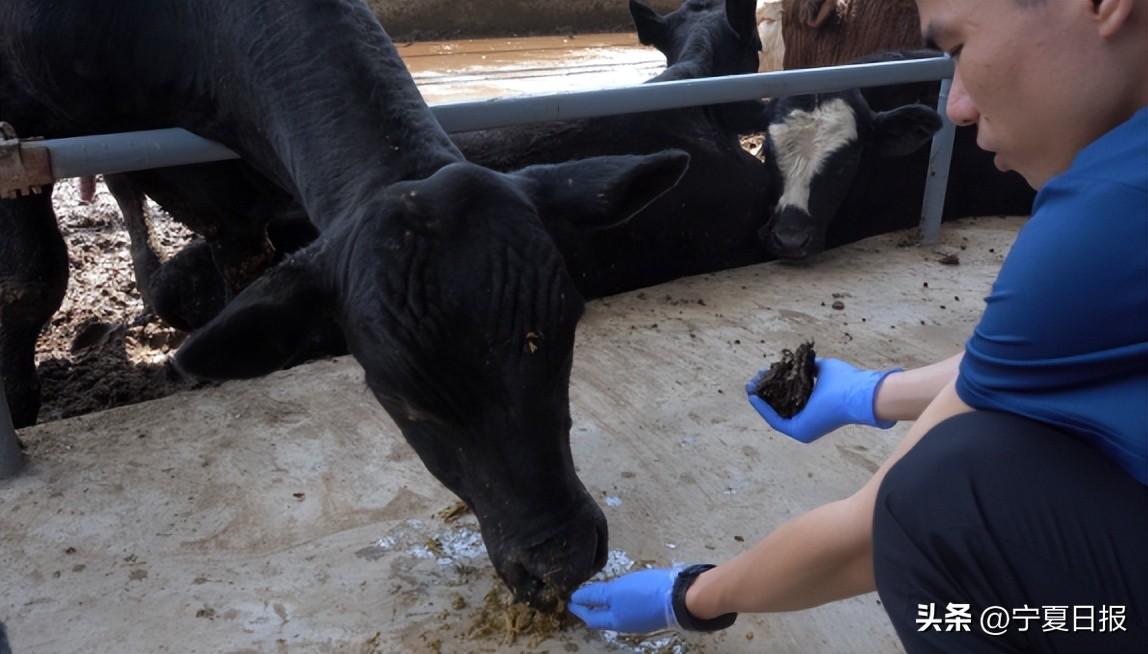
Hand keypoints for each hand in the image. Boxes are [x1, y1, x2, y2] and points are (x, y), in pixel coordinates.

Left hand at [567, 567, 678, 632]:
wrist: (681, 597)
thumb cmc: (644, 594)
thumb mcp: (616, 591)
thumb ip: (596, 595)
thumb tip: (576, 598)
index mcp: (615, 621)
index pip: (591, 618)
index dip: (579, 609)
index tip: (570, 600)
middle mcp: (626, 623)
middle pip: (604, 618)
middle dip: (592, 608)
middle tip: (582, 596)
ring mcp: (640, 618)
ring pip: (617, 612)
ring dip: (606, 604)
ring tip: (599, 592)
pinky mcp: (652, 610)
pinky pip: (629, 606)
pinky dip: (619, 601)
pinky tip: (621, 591)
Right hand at [746, 358, 899, 442]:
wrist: (857, 393)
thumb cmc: (846, 381)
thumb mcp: (824, 369)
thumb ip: (810, 367)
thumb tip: (799, 362)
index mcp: (816, 408)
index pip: (791, 398)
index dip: (775, 386)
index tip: (764, 374)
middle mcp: (809, 421)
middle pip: (780, 406)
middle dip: (764, 393)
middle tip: (753, 381)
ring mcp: (803, 428)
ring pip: (775, 414)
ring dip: (761, 401)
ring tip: (750, 387)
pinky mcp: (799, 431)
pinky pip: (775, 421)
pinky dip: (763, 409)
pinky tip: (754, 397)